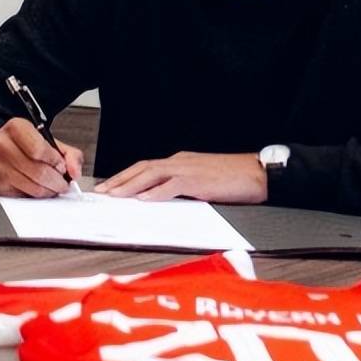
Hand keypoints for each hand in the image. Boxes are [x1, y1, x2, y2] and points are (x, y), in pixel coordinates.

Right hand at [0, 117, 83, 197]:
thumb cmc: (22, 145)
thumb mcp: (47, 140)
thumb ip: (69, 154)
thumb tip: (74, 172)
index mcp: (16, 128)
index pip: (39, 150)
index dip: (55, 162)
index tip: (61, 166)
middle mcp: (1, 145)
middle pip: (38, 172)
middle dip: (56, 181)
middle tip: (61, 182)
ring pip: (32, 187)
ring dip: (48, 191)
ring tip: (51, 186)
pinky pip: (22, 196)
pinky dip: (34, 196)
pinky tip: (35, 187)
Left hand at [95, 151, 267, 202]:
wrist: (258, 172)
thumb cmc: (234, 178)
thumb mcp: (202, 181)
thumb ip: (182, 187)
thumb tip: (162, 199)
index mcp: (180, 161)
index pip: (146, 167)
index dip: (126, 176)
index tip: (110, 186)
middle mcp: (180, 161)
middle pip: (142, 168)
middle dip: (120, 179)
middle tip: (102, 191)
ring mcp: (189, 169)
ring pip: (152, 174)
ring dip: (130, 185)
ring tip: (114, 195)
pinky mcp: (199, 181)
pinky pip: (172, 186)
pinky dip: (155, 192)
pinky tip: (143, 199)